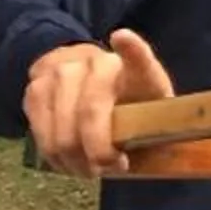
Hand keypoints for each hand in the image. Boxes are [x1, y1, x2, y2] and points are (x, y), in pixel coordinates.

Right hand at [23, 27, 175, 174]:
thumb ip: (162, 130)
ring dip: (72, 157)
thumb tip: (173, 160)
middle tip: (108, 169)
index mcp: (136, 69)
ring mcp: (62, 70)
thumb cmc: (132, 105)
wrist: (88, 79)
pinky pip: (39, 127)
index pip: (137, 55)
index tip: (121, 39)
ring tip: (87, 171)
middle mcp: (95, 61)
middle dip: (98, 151)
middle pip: (89, 111)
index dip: (131, 48)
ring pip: (61, 125)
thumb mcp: (156, 114)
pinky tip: (66, 161)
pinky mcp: (36, 86)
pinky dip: (52, 152)